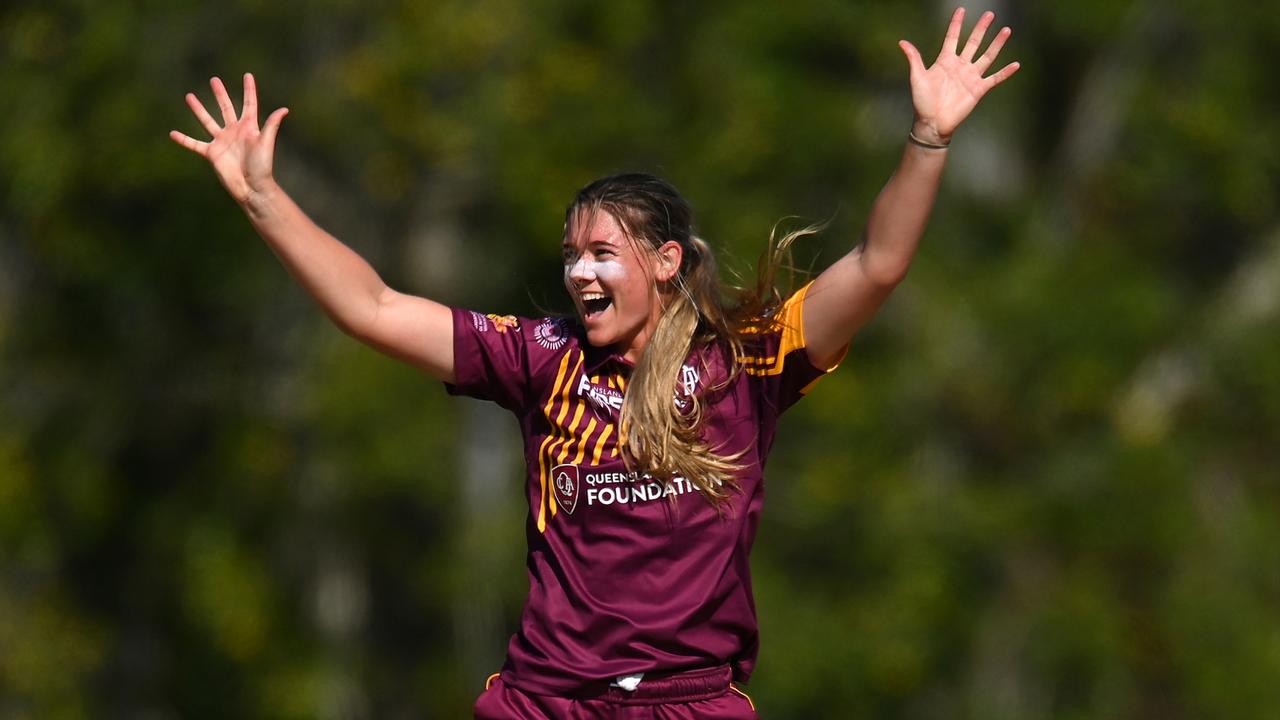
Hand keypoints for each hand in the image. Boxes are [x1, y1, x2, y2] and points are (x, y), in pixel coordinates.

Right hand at [170, 73, 288, 202]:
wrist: (252, 187)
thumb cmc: (262, 166)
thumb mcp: (266, 143)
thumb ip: (271, 125)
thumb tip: (284, 109)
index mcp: (249, 127)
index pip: (249, 103)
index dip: (249, 90)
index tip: (248, 75)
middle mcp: (234, 131)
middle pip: (226, 107)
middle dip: (220, 93)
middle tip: (214, 79)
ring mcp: (222, 141)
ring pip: (207, 120)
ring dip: (198, 109)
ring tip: (189, 96)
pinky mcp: (212, 153)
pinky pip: (195, 144)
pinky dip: (184, 140)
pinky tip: (172, 134)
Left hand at [898, 8, 1019, 143]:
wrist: (932, 123)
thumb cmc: (922, 102)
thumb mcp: (917, 77)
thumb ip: (914, 58)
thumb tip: (902, 42)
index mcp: (945, 61)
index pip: (953, 37)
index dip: (956, 24)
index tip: (961, 9)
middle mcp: (960, 66)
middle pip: (974, 42)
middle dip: (981, 28)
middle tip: (990, 14)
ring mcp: (970, 77)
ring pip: (987, 56)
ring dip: (997, 44)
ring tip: (1006, 30)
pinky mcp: (978, 90)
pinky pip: (994, 79)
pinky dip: (1005, 72)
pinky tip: (1016, 64)